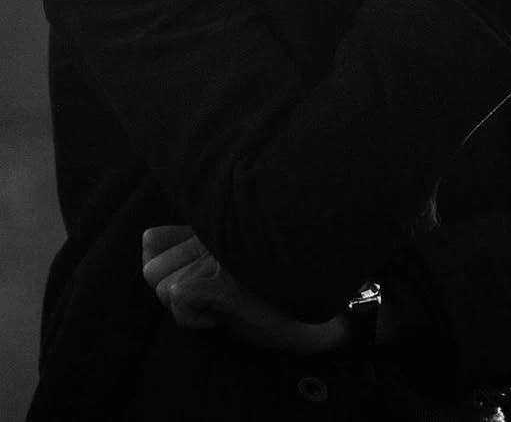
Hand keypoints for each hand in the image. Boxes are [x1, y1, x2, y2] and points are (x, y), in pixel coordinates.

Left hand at [142, 225, 347, 353]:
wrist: (329, 301)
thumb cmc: (285, 280)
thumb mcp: (238, 257)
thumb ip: (199, 245)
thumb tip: (152, 247)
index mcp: (215, 224)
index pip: (152, 240)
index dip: (163, 266)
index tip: (190, 279)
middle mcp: (214, 232)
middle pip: (151, 267)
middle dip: (171, 289)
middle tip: (205, 297)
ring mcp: (218, 256)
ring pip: (161, 285)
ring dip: (183, 305)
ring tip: (215, 306)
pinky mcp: (225, 283)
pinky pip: (180, 298)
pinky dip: (192, 316)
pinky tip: (218, 317)